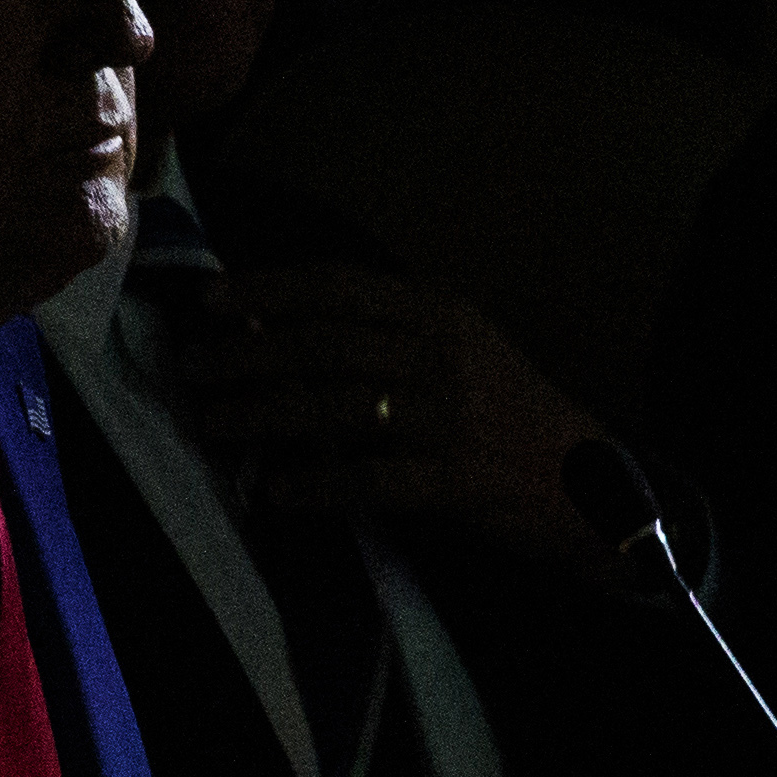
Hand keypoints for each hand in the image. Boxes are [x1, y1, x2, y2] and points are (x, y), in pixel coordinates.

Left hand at [170, 261, 610, 575]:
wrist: (583, 478)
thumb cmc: (505, 408)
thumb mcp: (458, 346)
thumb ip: (384, 332)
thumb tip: (276, 326)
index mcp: (440, 313)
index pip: (339, 287)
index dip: (268, 290)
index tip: (210, 301)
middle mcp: (443, 356)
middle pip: (324, 344)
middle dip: (246, 354)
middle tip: (193, 368)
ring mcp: (450, 419)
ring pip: (334, 408)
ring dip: (261, 415)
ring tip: (214, 423)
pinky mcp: (454, 481)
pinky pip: (368, 480)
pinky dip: (315, 484)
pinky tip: (274, 490)